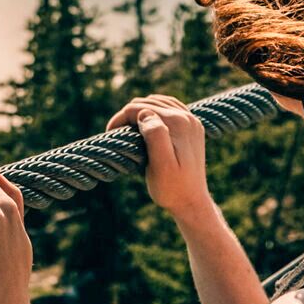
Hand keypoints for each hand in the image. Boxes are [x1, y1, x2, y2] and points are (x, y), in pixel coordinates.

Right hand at [108, 95, 215, 227]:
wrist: (192, 202)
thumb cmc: (172, 188)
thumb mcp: (161, 166)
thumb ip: (155, 136)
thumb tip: (145, 114)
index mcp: (177, 123)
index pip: (141, 108)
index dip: (121, 118)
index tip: (109, 134)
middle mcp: (187, 117)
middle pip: (149, 102)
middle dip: (128, 113)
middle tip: (115, 132)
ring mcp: (192, 121)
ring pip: (160, 101)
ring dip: (141, 109)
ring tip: (127, 126)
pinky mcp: (193, 127)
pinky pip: (172, 107)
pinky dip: (156, 108)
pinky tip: (147, 118)